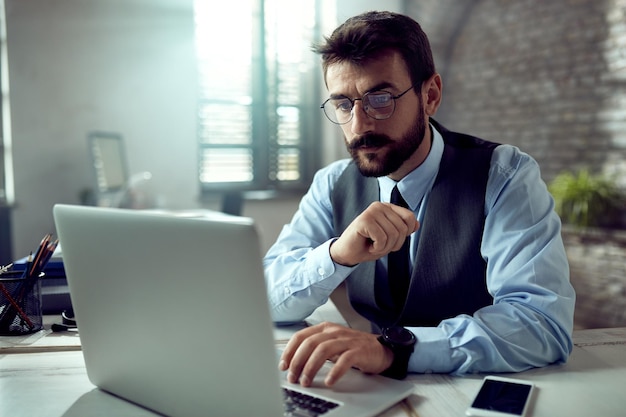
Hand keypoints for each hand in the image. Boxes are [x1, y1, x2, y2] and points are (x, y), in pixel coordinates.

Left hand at [278, 322, 393, 386]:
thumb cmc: (353, 348)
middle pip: (309, 343)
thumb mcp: (331, 344)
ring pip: (323, 350)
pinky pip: (344, 360)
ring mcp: (346, 340)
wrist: (381, 349)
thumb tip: (292, 362)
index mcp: (324, 329)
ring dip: (311, 367)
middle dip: (297, 362)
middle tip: (293, 377)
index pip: (301, 336)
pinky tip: (329, 381)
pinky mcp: (359, 351)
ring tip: (306, 381)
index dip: (289, 351)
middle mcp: (334, 332)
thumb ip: (314, 349)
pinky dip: (334, 372)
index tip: (283, 366)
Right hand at [330, 201, 418, 265]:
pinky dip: (376, 248)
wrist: (347, 254)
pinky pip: (381, 238)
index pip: (410, 218)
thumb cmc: (367, 245)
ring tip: (373, 245)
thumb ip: (403, 230)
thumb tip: (417, 224)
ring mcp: (371, 211)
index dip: (404, 235)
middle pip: (402, 228)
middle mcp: (379, 206)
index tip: (390, 240)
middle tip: (379, 245)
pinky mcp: (364, 220)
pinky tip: (368, 246)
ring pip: (393, 234)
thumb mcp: (390, 239)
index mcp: (387, 208)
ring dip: (384, 247)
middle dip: (393, 244)